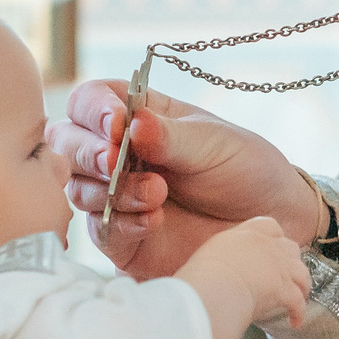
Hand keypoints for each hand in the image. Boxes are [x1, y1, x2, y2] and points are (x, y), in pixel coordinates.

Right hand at [49, 79, 324, 276]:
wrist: (270, 223)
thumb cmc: (243, 170)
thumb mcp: (213, 143)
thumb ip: (170, 137)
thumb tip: (133, 123)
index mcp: (136, 116)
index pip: (89, 101)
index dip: (93, 109)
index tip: (116, 124)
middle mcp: (116, 154)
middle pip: (68, 144)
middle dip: (88, 152)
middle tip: (115, 160)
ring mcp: (115, 196)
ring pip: (78, 189)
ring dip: (112, 190)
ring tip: (157, 193)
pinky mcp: (122, 237)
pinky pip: (100, 230)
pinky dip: (121, 223)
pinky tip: (153, 220)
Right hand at [179, 217, 311, 327]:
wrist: (214, 287)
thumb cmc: (202, 275)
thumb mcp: (210, 255)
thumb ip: (221, 256)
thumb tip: (219, 268)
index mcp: (246, 236)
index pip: (269, 226)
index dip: (275, 237)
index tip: (275, 246)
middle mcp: (267, 247)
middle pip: (291, 247)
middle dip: (291, 260)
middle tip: (286, 274)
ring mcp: (279, 267)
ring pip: (302, 273)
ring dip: (302, 285)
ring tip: (300, 296)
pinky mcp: (285, 289)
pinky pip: (298, 302)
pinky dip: (299, 312)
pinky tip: (295, 322)